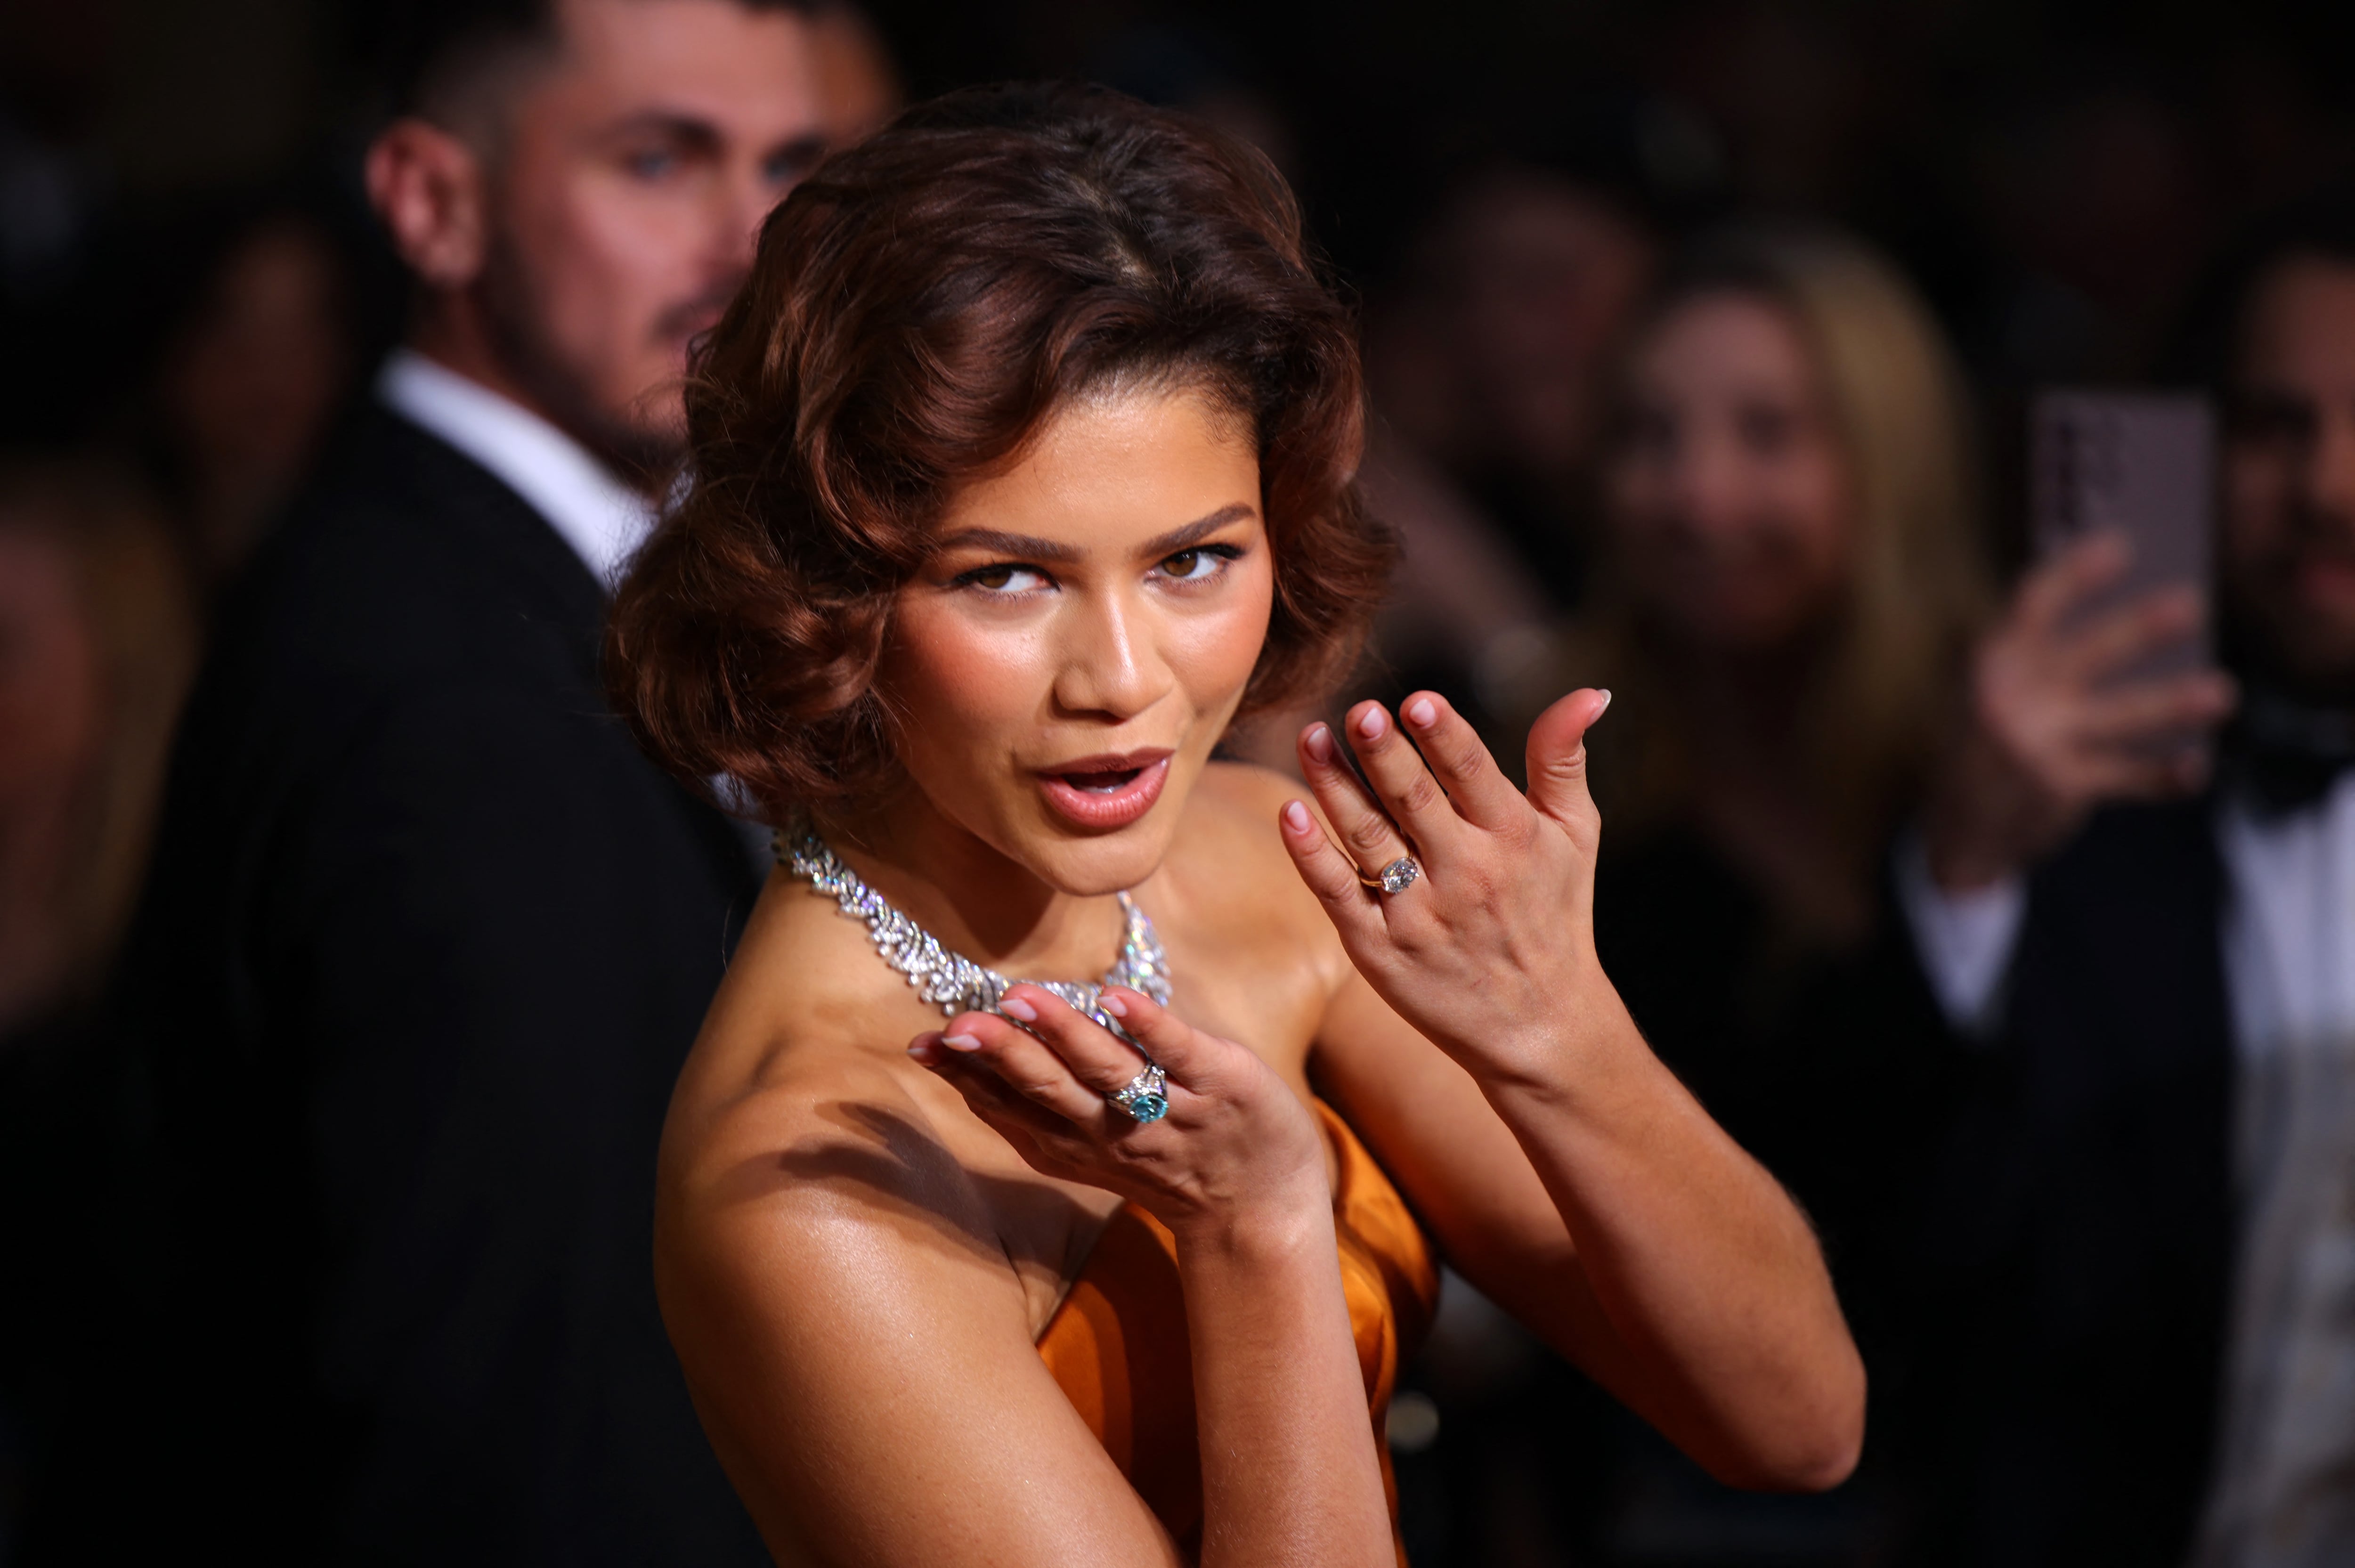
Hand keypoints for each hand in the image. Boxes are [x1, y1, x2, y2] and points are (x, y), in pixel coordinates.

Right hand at [908, 984, 1327, 1241]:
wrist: (1259, 1208)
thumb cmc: (1164, 1157)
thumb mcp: (1087, 1143)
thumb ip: (1036, 1098)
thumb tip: (969, 1042)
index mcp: (1073, 1143)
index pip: (1010, 1106)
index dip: (966, 1076)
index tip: (924, 1042)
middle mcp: (1113, 1133)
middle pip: (1049, 1091)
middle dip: (1003, 1056)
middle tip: (959, 1025)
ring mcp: (1170, 1111)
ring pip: (1109, 1073)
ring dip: (1065, 1037)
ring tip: (1023, 1000)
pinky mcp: (1223, 1086)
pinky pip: (1181, 1055)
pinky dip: (1149, 1027)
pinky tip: (1116, 998)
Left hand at [1279, 687, 1613, 1082]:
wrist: (1543, 1029)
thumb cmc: (1555, 915)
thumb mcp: (1576, 835)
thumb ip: (1563, 759)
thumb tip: (1589, 691)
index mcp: (1512, 838)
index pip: (1473, 776)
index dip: (1445, 737)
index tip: (1416, 702)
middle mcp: (1466, 874)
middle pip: (1414, 802)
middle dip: (1384, 754)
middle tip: (1359, 711)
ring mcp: (1419, 915)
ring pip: (1368, 838)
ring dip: (1335, 786)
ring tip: (1311, 737)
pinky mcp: (1380, 951)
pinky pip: (1338, 894)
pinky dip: (1312, 856)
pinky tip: (1290, 812)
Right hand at [1923, 533, 2236, 890]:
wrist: (1958, 830)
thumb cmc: (1981, 746)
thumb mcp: (1981, 689)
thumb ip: (2025, 651)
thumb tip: (2092, 601)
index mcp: (1992, 664)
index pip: (2032, 605)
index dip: (2074, 574)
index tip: (2119, 547)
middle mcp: (2010, 699)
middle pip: (2086, 653)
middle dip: (2140, 630)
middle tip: (2190, 604)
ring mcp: (2037, 745)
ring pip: (2118, 717)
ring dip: (2171, 703)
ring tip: (2221, 693)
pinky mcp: (2061, 788)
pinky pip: (2126, 778)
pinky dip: (2163, 776)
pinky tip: (2196, 767)